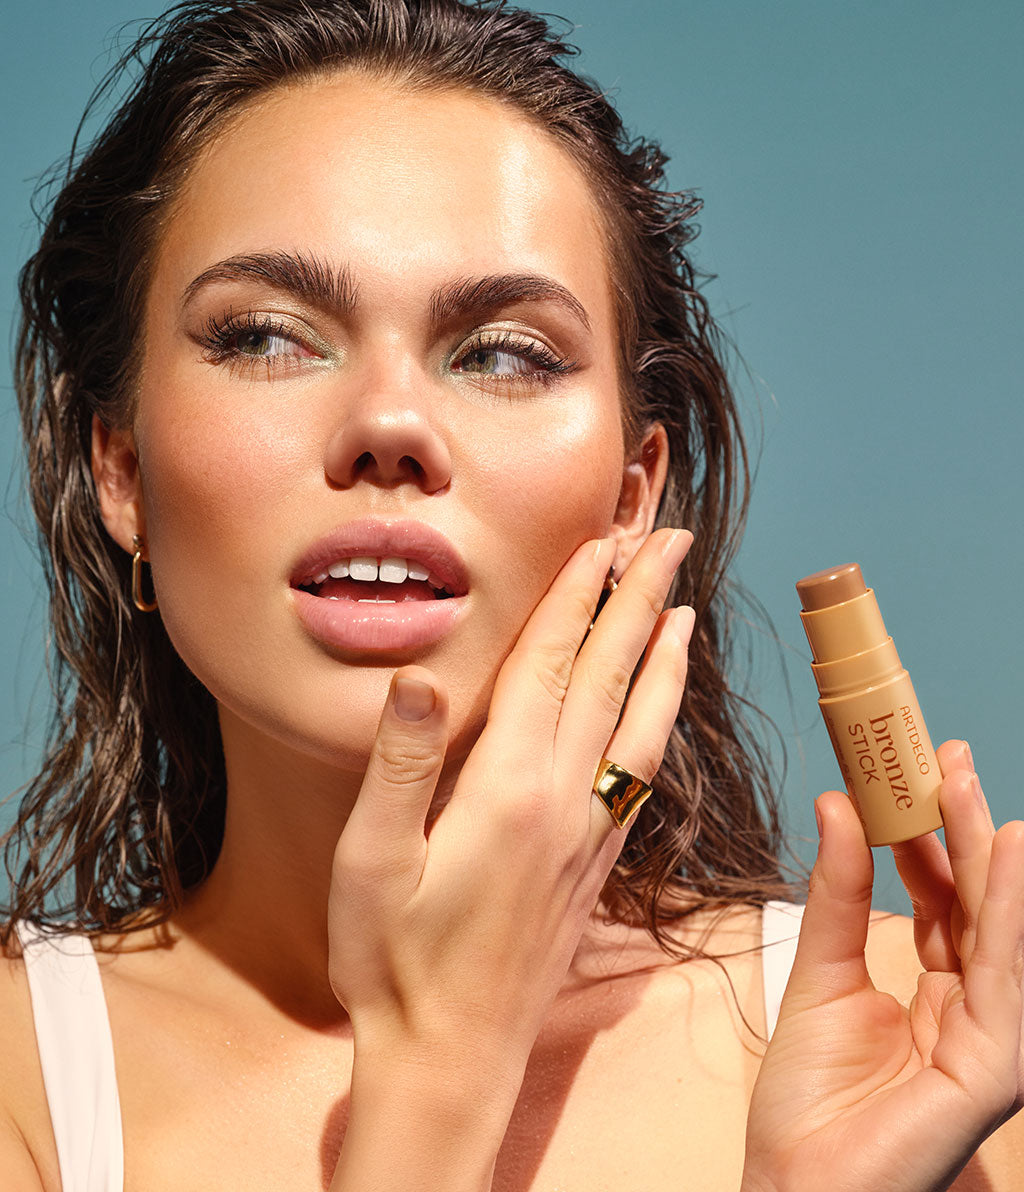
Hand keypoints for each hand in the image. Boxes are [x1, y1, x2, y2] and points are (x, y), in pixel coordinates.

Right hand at [327, 529, 693, 1089]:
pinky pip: (642, 775)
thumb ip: (399, 766)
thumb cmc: (394, 964)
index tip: (602, 539)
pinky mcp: (597, 867)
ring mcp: (589, 836)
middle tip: (671, 540)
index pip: (551, 667)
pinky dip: (660, 724)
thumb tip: (421, 677)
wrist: (453, 1056)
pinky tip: (665, 709)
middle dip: (640, 600)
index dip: (576, 597)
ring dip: (664, 657)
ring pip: (642, 725)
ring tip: (684, 606)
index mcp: (508, 790)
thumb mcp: (370, 863)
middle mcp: (564, 803)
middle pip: (612, 679)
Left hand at [742, 742, 1023, 1191]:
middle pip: (978, 904)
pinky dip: (1010, 915)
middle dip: (965, 829)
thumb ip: (837, 890)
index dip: (936, 833)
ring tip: (970, 786)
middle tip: (949, 757)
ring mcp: (988, 1037)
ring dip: (991, 858)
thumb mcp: (819, 969)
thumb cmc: (806, 1095)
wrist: (792, 1182)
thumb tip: (837, 804)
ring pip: (1002, 933)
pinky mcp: (994, 1066)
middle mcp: (970, 1006)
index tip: (920, 769)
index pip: (946, 896)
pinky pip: (1008, 979)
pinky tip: (1003, 858)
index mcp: (932, 987)